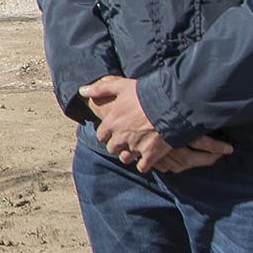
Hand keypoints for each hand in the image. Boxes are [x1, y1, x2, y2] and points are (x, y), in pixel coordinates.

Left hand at [81, 76, 230, 173]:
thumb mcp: (121, 86)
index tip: (114, 131)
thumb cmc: (146, 93)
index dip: (108, 134)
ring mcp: (135, 147)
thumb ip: (100, 89)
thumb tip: (81, 90)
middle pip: (112, 148)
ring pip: (125, 158)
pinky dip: (144, 164)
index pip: (101, 135)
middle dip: (118, 145)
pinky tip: (148, 158)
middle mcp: (120, 136)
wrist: (171, 103)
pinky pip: (142, 167)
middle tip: (126, 139)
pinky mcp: (150, 154)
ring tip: (137, 148)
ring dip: (129, 154)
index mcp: (111, 122)